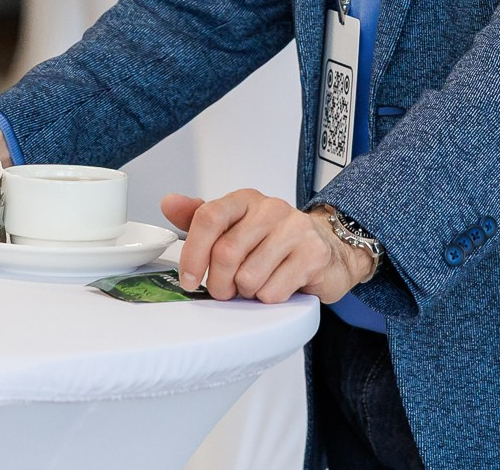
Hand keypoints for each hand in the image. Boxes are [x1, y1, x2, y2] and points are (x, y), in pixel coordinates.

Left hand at [163, 191, 377, 303]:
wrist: (330, 247)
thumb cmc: (275, 240)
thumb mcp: (236, 226)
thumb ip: (200, 218)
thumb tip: (168, 203)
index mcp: (245, 200)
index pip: (208, 217)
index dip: (193, 252)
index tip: (189, 279)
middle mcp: (270, 208)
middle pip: (226, 253)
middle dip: (219, 283)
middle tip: (225, 290)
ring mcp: (295, 229)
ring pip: (248, 277)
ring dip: (246, 292)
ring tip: (256, 284)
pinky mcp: (313, 254)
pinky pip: (273, 291)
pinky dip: (268, 299)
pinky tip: (277, 286)